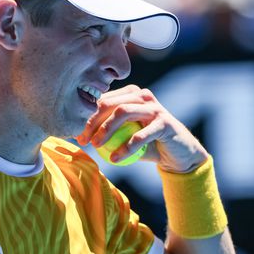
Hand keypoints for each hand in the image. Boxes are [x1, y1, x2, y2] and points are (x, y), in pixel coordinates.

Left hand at [76, 85, 208, 172]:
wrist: (177, 155)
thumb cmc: (146, 145)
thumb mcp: (124, 136)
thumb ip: (105, 132)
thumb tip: (77, 135)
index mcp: (131, 94)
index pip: (104, 100)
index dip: (86, 116)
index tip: (77, 135)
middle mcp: (143, 95)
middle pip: (111, 103)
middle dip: (93, 121)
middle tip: (84, 140)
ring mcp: (155, 107)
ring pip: (123, 112)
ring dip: (106, 130)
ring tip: (97, 146)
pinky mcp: (165, 122)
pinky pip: (140, 135)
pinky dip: (125, 148)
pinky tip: (115, 159)